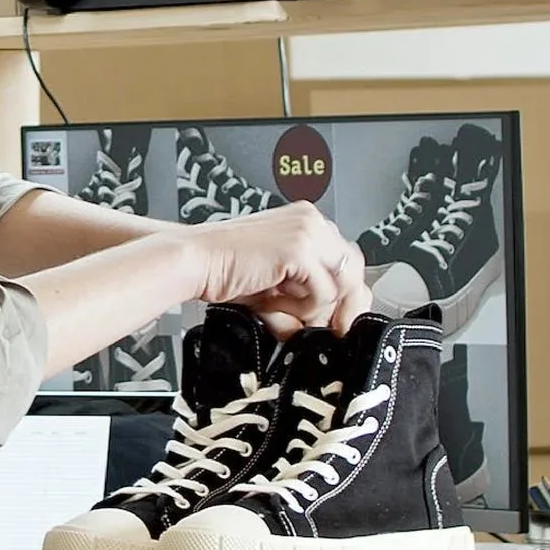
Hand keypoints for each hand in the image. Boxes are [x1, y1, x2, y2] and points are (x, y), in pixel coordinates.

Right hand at [189, 202, 370, 335]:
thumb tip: (327, 323)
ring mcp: (308, 232)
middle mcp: (311, 221)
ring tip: (282, 307)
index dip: (344, 295)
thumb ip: (304, 295)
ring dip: (315, 307)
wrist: (195, 261)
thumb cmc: (224, 268)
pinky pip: (324, 293)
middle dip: (343, 306)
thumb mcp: (275, 282)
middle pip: (354, 270)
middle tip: (329, 329)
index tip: (337, 321)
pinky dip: (302, 307)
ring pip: (342, 284)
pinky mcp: (300, 250)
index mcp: (305, 222)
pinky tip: (274, 300)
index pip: (345, 260)